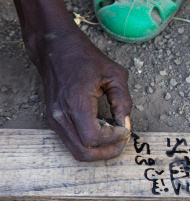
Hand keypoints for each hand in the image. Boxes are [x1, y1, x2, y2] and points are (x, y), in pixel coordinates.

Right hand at [36, 30, 131, 160]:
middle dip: (108, 152)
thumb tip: (125, 123)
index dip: (114, 139)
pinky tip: (101, 128)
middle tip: (123, 140)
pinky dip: (89, 143)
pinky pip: (72, 142)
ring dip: (99, 150)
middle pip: (84, 152)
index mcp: (76, 103)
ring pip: (77, 151)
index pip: (94, 139)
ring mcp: (54, 119)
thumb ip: (123, 101)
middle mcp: (61, 115)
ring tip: (114, 135)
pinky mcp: (53, 120)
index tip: (125, 128)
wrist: (55, 48)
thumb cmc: (85, 57)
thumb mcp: (115, 74)